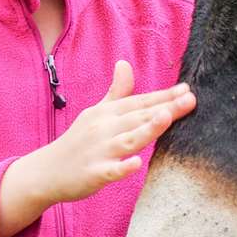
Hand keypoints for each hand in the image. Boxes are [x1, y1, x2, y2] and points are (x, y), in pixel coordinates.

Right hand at [0, 61, 195, 236]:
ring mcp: (99, 151)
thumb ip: (116, 92)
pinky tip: (136, 164)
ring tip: (167, 117)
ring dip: (147, 128)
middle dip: (165, 107)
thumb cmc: (78, 142)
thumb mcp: (96, 113)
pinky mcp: (93, 173)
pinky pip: (110, 171)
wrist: (47, 171)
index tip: (187, 89)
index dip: (164, 95)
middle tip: (190, 99)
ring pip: (127, 139)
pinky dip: (122, 167)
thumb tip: (125, 63)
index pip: (140, 102)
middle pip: (139, 117)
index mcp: (107, 113)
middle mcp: (104, 128)